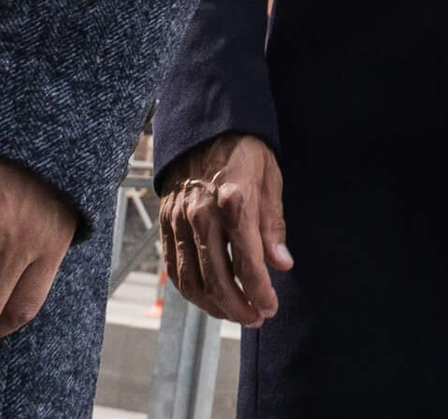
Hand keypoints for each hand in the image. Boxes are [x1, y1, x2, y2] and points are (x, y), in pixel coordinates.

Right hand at [158, 132, 290, 324]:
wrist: (203, 128)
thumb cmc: (244, 151)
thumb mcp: (270, 177)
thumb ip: (273, 224)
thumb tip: (282, 264)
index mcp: (234, 200)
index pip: (247, 262)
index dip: (260, 291)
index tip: (271, 307)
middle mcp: (202, 214)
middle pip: (218, 279)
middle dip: (239, 306)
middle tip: (256, 318)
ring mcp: (179, 221)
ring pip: (193, 281)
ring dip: (215, 306)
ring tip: (236, 313)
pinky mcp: (165, 225)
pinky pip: (175, 270)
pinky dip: (192, 292)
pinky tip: (209, 299)